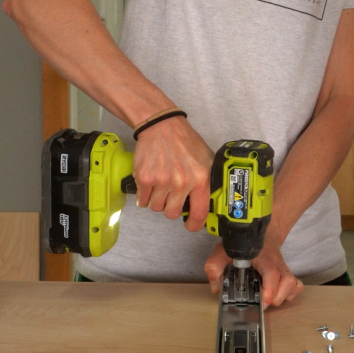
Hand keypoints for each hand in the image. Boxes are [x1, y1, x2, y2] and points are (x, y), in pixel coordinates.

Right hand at [131, 116, 213, 230]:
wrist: (162, 127)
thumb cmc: (185, 142)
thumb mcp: (206, 160)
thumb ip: (208, 182)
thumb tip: (210, 203)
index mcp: (200, 179)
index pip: (199, 213)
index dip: (194, 224)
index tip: (190, 225)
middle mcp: (182, 182)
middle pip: (172, 213)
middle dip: (170, 207)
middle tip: (171, 195)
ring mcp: (162, 181)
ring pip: (156, 207)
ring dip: (157, 200)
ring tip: (161, 184)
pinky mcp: (146, 178)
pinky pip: (143, 200)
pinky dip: (144, 195)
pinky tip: (150, 183)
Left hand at [203, 242, 303, 308]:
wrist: (261, 233)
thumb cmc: (243, 244)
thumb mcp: (224, 250)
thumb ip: (215, 266)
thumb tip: (217, 287)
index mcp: (263, 257)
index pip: (272, 273)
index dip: (270, 289)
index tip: (263, 301)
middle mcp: (277, 263)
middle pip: (288, 281)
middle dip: (277, 297)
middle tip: (263, 302)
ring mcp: (284, 268)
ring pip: (294, 284)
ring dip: (284, 296)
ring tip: (270, 300)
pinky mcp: (287, 273)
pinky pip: (297, 285)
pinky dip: (291, 294)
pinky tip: (279, 296)